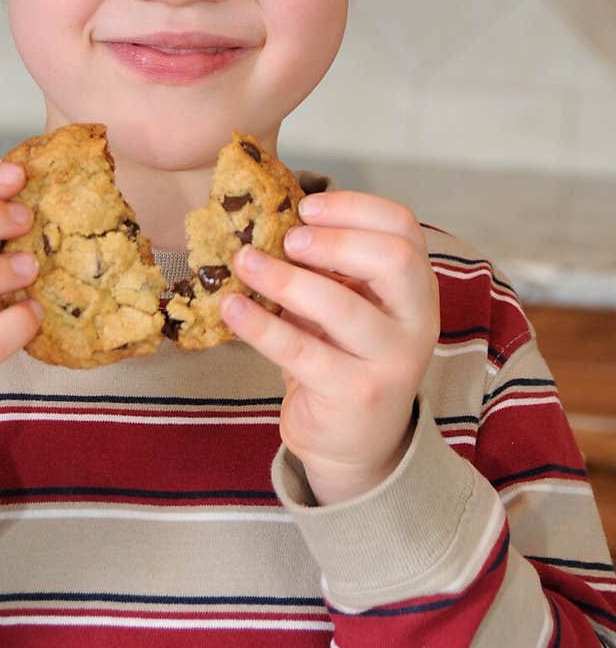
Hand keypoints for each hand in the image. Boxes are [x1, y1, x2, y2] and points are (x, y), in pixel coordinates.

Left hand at [219, 191, 439, 504]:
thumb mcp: (353, 304)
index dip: (353, 208)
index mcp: (416, 286)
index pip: (403, 227)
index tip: (305, 207)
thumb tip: (271, 217)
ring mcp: (390, 361)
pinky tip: (231, 307)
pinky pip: (300, 351)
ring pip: (341, 307)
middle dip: (334, 241)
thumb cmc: (346, 356)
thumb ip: (332, 266)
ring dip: (284, 278)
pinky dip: (259, 324)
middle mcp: (416, 320)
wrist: (357, 440)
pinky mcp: (353, 394)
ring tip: (245, 262)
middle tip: (287, 240)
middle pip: (393, 260)